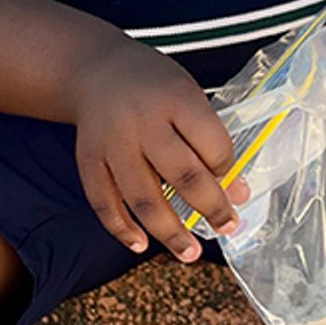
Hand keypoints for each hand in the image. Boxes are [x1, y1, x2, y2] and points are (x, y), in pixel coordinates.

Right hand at [72, 37, 240, 260]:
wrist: (95, 70)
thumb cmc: (154, 89)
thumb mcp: (188, 97)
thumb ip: (210, 140)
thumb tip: (236, 193)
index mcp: (177, 99)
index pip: (212, 144)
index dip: (228, 170)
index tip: (234, 185)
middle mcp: (143, 122)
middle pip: (183, 174)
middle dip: (211, 207)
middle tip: (228, 226)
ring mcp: (113, 144)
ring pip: (143, 197)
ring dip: (169, 232)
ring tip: (189, 254)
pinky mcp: (89, 160)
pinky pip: (104, 202)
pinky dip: (121, 228)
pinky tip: (140, 245)